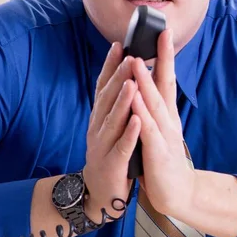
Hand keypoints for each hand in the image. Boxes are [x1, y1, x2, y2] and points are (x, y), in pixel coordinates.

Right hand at [83, 42, 140, 222]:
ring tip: (132, 82)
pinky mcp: (112, 163)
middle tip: (129, 56)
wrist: (101, 192)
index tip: (119, 44)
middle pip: (108, 98)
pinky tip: (138, 121)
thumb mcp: (111, 125)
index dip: (110, 65)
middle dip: (118, 76)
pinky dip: (130, 133)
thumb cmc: (112, 153)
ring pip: (113, 120)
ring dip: (123, 100)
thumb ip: (116, 103)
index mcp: (101, 116)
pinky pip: (122, 146)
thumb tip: (125, 75)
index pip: (104, 86)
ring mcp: (103, 145)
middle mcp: (98, 126)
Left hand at [131, 29, 195, 218]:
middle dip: (162, 59)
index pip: (166, 79)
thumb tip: (149, 82)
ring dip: (146, 83)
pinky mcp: (158, 153)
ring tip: (137, 62)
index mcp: (166, 114)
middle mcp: (168, 120)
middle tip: (159, 34)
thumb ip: (155, 107)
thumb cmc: (162, 158)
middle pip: (165, 85)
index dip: (165, 56)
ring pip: (154, 105)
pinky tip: (135, 101)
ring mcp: (165, 136)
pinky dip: (142, 115)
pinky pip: (148, 131)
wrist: (177, 194)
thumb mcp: (160, 129)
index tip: (164, 33)